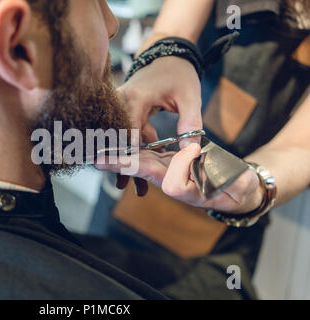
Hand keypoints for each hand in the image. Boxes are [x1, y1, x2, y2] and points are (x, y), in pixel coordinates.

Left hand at [96, 144, 264, 213]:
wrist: (235, 189)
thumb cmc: (240, 190)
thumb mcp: (240, 186)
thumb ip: (232, 182)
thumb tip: (214, 166)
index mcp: (182, 185)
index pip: (159, 176)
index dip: (141, 168)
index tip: (125, 163)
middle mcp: (168, 179)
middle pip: (140, 169)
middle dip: (118, 164)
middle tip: (95, 158)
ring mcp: (165, 170)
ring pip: (138, 159)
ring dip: (118, 155)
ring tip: (98, 149)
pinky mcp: (167, 161)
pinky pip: (146, 153)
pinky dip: (130, 148)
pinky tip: (117, 142)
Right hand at [117, 56, 202, 195]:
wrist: (168, 55)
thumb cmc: (179, 74)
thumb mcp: (190, 97)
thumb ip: (191, 123)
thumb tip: (190, 150)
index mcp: (135, 98)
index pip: (127, 132)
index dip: (129, 155)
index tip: (129, 176)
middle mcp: (122, 102)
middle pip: (120, 139)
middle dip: (125, 163)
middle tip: (126, 187)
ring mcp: (121, 105)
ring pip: (123, 138)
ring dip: (131, 157)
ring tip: (135, 184)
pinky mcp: (125, 109)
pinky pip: (128, 132)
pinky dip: (137, 146)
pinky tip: (147, 160)